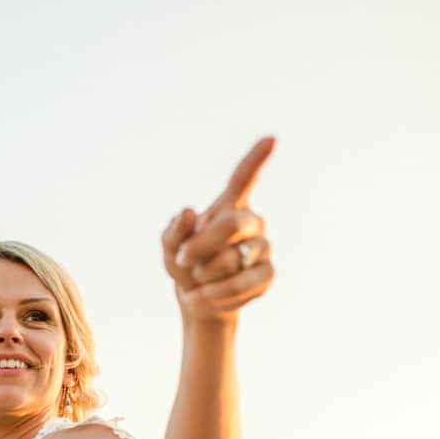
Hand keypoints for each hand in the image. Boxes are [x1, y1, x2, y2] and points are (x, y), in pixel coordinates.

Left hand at [162, 136, 276, 322]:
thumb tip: (188, 211)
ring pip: (236, 258)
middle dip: (202, 245)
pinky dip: (220, 293)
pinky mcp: (267, 274)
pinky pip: (246, 283)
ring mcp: (262, 248)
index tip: (271, 138)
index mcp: (228, 207)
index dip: (256, 159)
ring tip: (197, 280)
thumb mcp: (169, 249)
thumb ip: (173, 231)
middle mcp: (251, 223)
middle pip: (233, 224)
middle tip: (183, 260)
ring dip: (207, 273)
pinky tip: (208, 296)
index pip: (243, 178)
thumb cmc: (185, 265)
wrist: (198, 299)